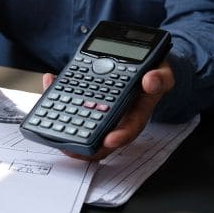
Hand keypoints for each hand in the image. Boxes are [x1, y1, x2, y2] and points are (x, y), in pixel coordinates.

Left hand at [42, 61, 174, 160]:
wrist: (144, 65)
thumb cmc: (152, 74)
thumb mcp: (163, 74)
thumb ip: (160, 78)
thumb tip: (150, 82)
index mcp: (136, 113)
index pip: (128, 130)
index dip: (118, 138)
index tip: (108, 141)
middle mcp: (116, 116)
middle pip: (100, 137)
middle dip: (84, 145)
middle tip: (69, 147)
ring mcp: (99, 109)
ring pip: (81, 122)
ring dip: (65, 123)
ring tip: (51, 120)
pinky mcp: (86, 98)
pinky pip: (71, 101)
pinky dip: (59, 92)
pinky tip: (50, 82)